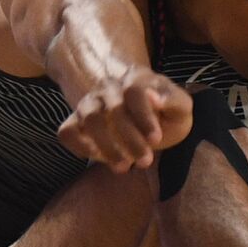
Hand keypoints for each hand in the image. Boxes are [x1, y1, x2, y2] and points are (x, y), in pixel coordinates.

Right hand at [57, 66, 192, 172]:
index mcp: (136, 79)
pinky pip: (67, 132)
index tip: (156, 139)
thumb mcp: (180, 107)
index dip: (143, 116)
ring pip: (89, 120)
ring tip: (123, 167)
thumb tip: (154, 97)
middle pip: (113, 110)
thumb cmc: (165, 113)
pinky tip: (97, 157)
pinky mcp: (76, 122)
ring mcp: (90, 104)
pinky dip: (78, 146)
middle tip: (146, 161)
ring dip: (106, 146)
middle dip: (130, 139)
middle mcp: (109, 89)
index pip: (134, 91)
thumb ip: (174, 100)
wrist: (145, 114)